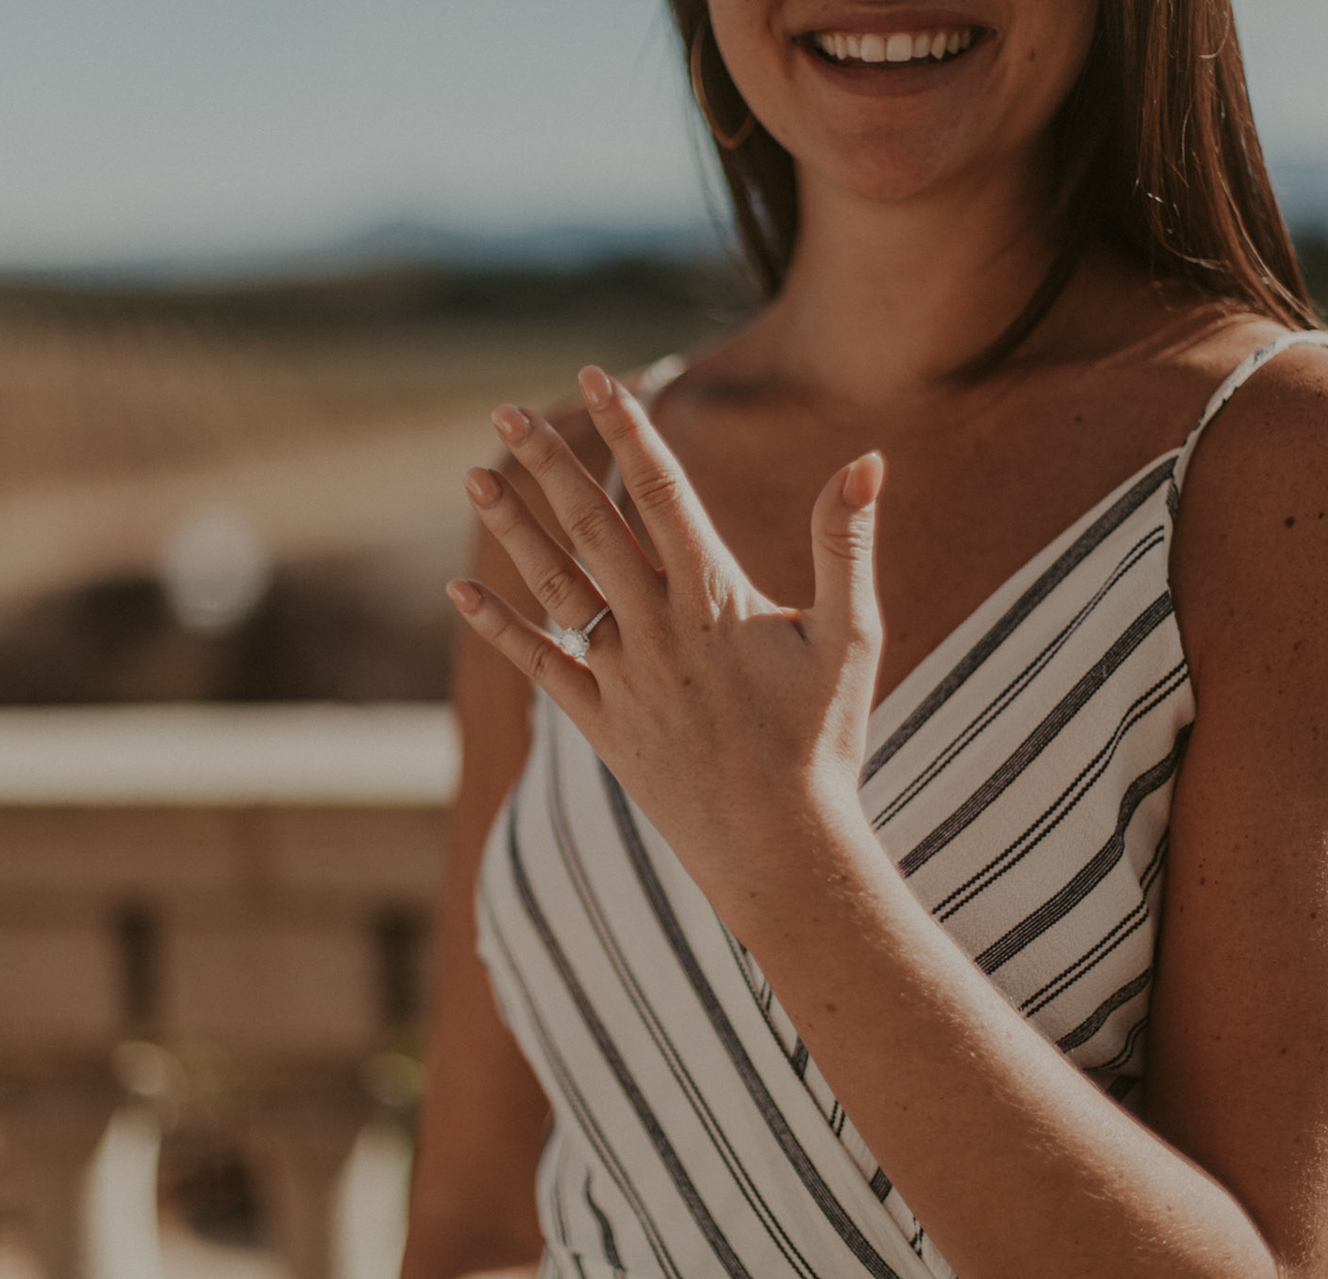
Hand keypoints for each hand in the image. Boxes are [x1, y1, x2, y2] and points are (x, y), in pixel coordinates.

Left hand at [446, 365, 886, 901]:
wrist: (782, 851)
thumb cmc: (825, 741)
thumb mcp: (851, 637)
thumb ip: (845, 544)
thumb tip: (867, 460)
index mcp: (715, 600)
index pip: (662, 494)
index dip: (630, 431)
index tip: (600, 377)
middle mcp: (657, 631)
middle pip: (593, 528)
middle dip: (549, 463)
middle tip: (504, 410)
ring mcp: (623, 679)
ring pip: (557, 587)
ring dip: (515, 529)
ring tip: (474, 475)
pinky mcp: (603, 726)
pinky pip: (542, 668)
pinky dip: (501, 629)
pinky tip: (460, 591)